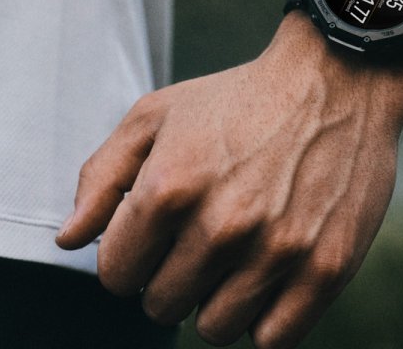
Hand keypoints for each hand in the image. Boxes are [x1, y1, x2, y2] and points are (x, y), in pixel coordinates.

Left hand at [55, 12, 402, 348]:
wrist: (335, 79)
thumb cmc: (238, 98)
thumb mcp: (156, 115)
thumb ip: (101, 178)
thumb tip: (67, 241)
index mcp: (169, 187)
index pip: (115, 275)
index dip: (128, 258)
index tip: (154, 238)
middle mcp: (221, 225)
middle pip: (162, 306)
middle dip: (170, 278)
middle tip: (199, 241)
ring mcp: (277, 250)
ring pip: (216, 328)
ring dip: (216, 300)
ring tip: (234, 259)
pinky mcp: (327, 267)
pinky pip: (273, 339)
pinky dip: (264, 320)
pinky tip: (266, 280)